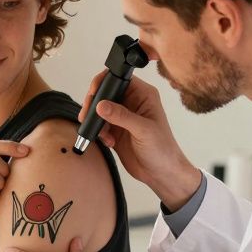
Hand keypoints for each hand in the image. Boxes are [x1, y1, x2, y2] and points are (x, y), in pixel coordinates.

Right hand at [79, 73, 201, 210]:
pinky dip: (99, 132)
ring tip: (102, 134)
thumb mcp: (143, 130)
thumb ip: (122, 116)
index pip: (120, 78)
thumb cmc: (162, 149)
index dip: (104, 81)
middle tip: (88, 114)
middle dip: (94, 103)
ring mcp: (123, 116)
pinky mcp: (115, 130)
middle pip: (105, 92)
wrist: (161, 173)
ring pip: (100, 110)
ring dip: (96, 121)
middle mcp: (132, 102)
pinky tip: (109, 142)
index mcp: (143, 95)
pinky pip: (99, 125)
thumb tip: (101, 105)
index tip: (93, 92)